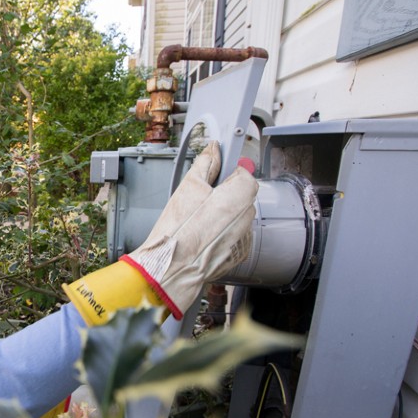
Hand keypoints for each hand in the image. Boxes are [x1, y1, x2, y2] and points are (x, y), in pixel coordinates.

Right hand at [122, 141, 257, 318]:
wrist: (171, 268)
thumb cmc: (177, 232)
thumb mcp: (188, 188)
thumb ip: (205, 164)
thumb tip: (213, 149)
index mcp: (238, 197)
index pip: (245, 175)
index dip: (228, 174)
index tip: (215, 176)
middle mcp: (246, 218)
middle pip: (242, 196)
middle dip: (225, 195)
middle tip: (201, 200)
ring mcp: (243, 238)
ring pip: (238, 217)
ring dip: (224, 216)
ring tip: (199, 222)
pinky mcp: (237, 254)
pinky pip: (234, 236)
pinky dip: (222, 234)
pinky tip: (203, 236)